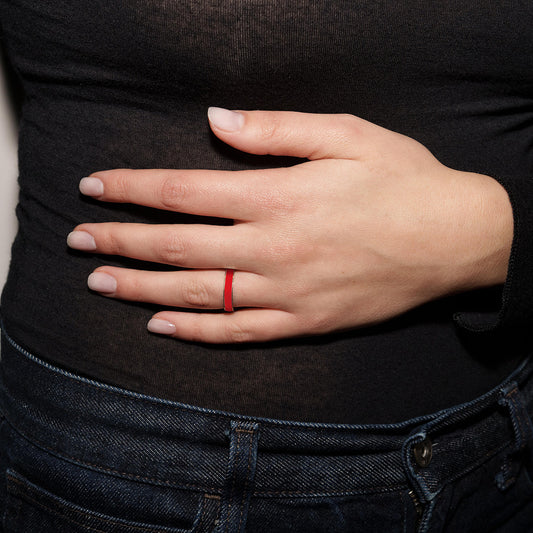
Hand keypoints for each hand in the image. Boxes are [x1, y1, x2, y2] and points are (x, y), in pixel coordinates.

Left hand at [67, 108, 512, 342]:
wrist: (455, 240)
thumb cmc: (404, 181)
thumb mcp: (347, 135)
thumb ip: (275, 129)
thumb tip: (216, 119)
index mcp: (279, 196)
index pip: (184, 190)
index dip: (133, 188)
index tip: (94, 188)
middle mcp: (274, 247)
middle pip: (178, 245)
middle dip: (121, 241)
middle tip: (78, 240)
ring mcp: (287, 291)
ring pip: (198, 293)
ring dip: (142, 287)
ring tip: (100, 282)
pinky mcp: (305, 323)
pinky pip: (239, 332)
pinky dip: (195, 331)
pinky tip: (159, 325)